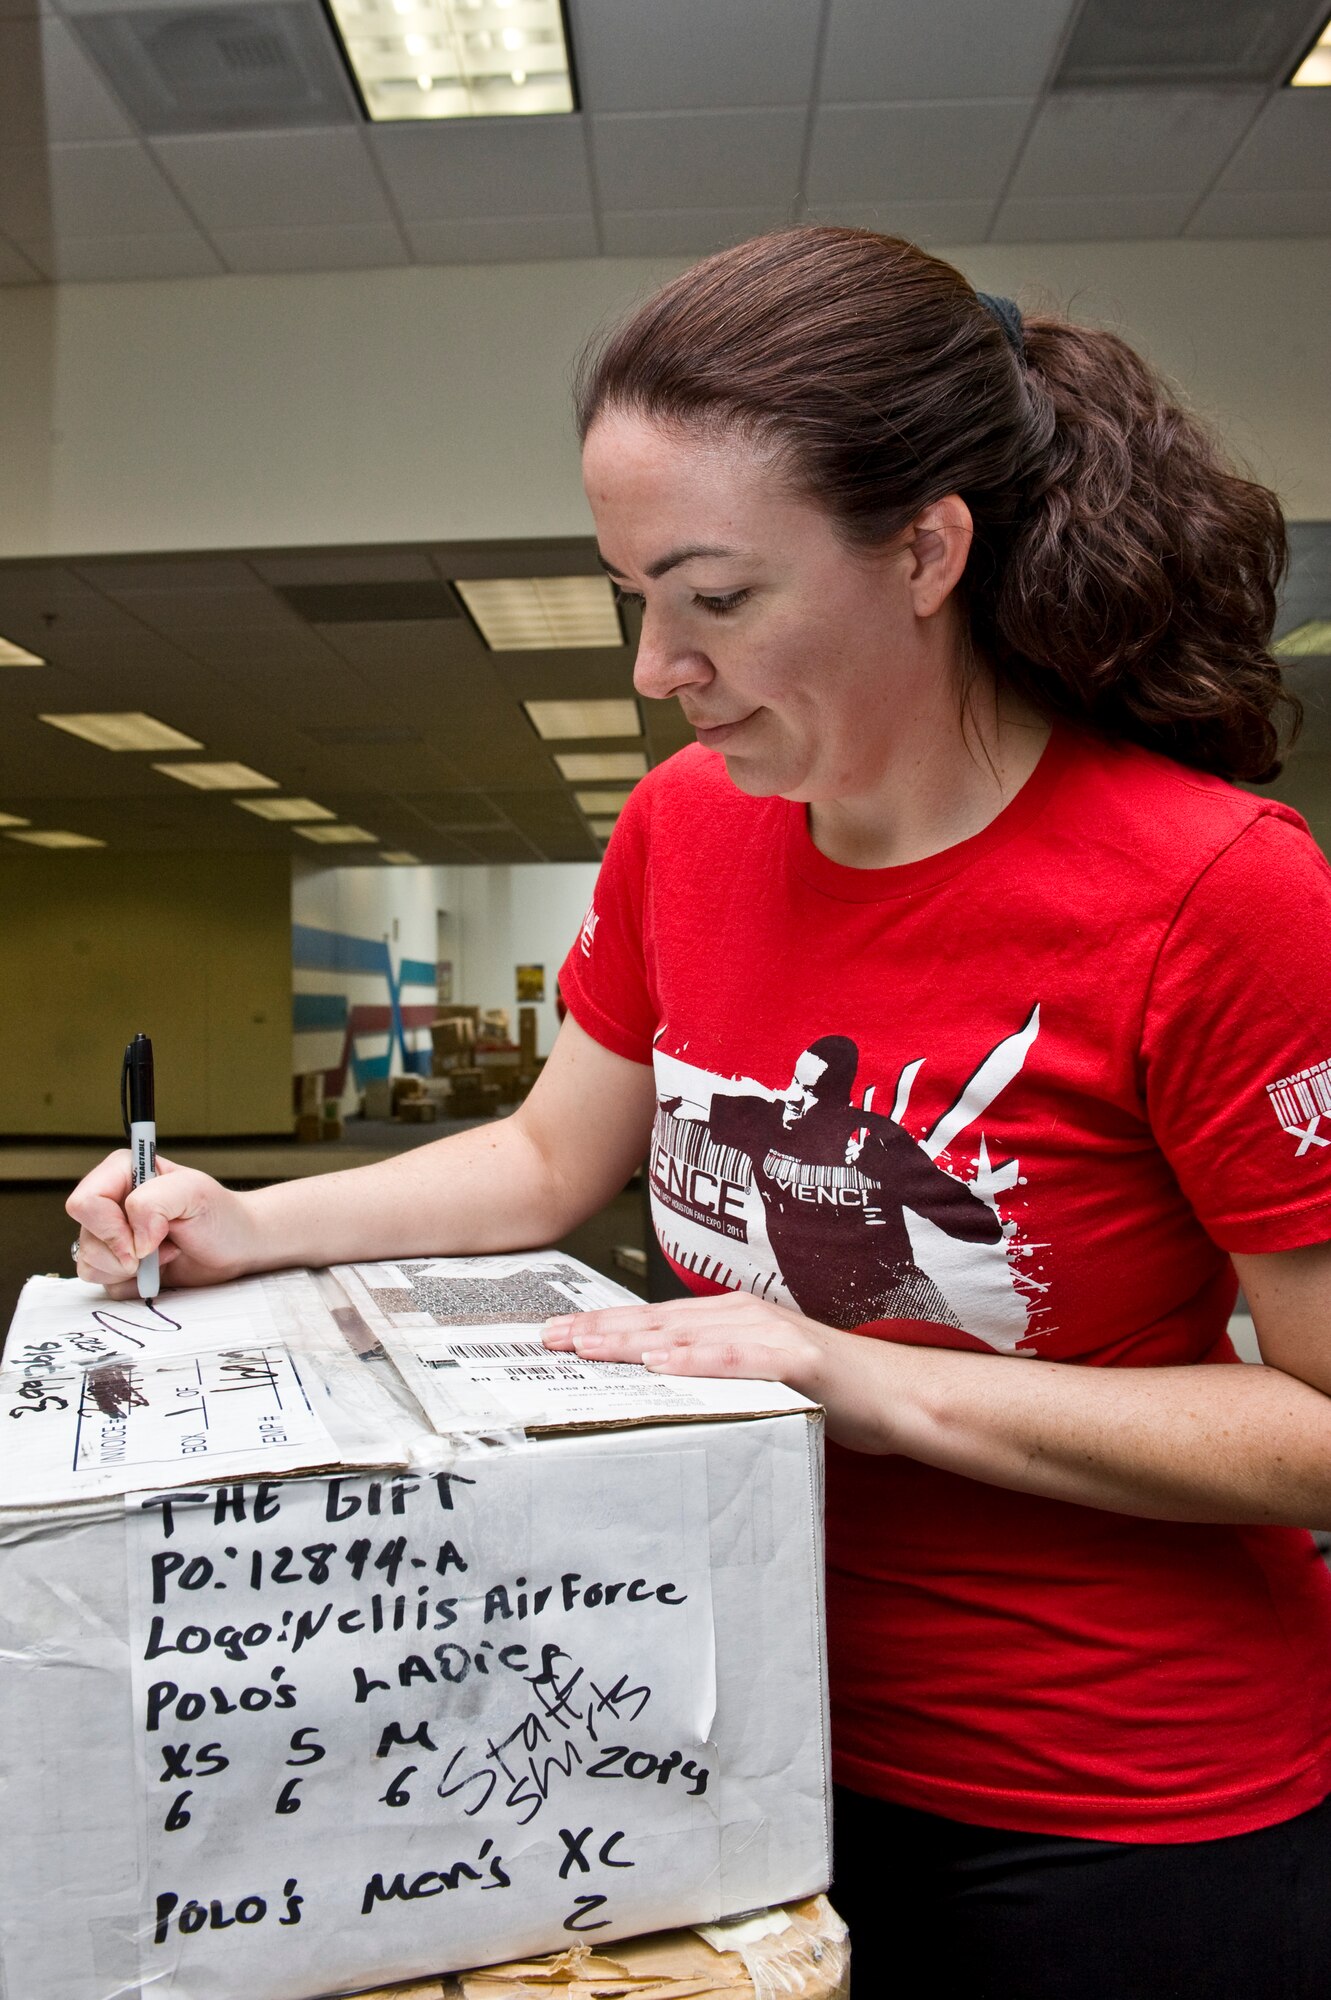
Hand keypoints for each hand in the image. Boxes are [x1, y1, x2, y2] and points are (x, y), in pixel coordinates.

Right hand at [66, 1152, 258, 1296]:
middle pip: (86, 1235)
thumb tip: (133, 1240)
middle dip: (124, 1252)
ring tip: (164, 1253)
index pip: (85, 1201)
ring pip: (89, 1262)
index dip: (110, 1227)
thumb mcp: (193, 1192)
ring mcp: (111, 1234)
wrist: (235, 1247)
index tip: (145, 1242)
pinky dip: (131, 1284)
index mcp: (122, 1172)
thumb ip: (154, 1203)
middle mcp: (111, 1202)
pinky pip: (102, 1283)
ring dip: (130, 1270)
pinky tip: (157, 1270)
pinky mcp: (116, 1263)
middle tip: (161, 1246)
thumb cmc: (219, 1214)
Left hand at [543, 1291, 831, 1396]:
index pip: (654, 1321)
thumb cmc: (829, 1389)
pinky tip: (664, 1365)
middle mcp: (744, 1315)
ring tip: (589, 1349)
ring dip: (634, 1342)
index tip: (558, 1335)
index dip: (604, 1326)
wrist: (894, 1395)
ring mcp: (771, 1332)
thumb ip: (714, 1372)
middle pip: (659, 1323)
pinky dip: (698, 1361)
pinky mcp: (797, 1358)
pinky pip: (738, 1359)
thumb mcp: (758, 1376)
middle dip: (601, 1331)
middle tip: (551, 1341)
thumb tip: (659, 1383)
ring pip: (689, 1336)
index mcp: (731, 1317)